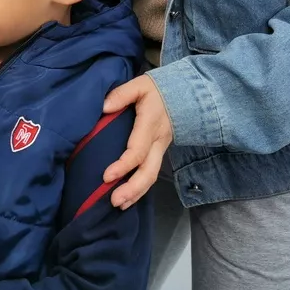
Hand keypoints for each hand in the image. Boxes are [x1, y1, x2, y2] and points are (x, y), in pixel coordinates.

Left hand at [103, 75, 173, 208]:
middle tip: (114, 201)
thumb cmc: (157, 90)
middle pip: (149, 171)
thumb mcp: (139, 85)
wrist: (185, 93)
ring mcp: (161, 148)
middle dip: (132, 189)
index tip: (106, 176)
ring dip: (136, 193)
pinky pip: (151, 173)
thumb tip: (104, 107)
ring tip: (119, 205)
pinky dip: (140, 188)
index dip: (123, 165)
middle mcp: (158, 141)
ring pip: (152, 176)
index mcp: (151, 125)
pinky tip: (128, 198)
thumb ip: (121, 94)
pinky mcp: (159, 152)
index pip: (138, 150)